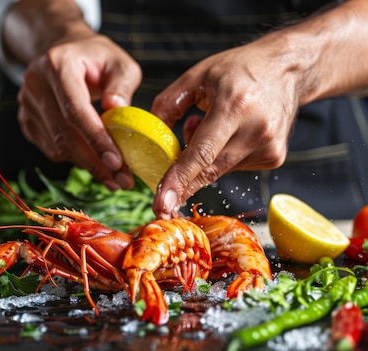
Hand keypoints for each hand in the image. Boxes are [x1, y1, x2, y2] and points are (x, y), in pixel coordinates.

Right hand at [17, 33, 141, 189]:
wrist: (64, 50)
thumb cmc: (95, 58)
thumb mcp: (119, 62)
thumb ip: (122, 85)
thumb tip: (118, 110)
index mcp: (57, 64)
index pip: (75, 109)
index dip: (96, 139)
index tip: (116, 162)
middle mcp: (35, 83)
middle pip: (64, 133)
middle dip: (94, 161)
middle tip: (120, 180)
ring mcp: (26, 103)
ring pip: (57, 146)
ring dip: (86, 165)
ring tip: (112, 176)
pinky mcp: (26, 120)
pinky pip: (50, 148)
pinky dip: (74, 159)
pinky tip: (93, 160)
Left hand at [151, 39, 299, 217]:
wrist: (288, 68)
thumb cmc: (240, 68)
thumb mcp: (197, 75)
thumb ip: (168, 103)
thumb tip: (148, 136)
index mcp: (235, 105)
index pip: (201, 152)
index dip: (179, 180)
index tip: (162, 203)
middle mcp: (257, 130)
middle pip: (210, 170)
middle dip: (182, 188)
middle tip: (161, 205)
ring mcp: (270, 147)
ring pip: (219, 170)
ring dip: (202, 159)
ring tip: (207, 124)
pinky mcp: (274, 158)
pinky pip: (233, 167)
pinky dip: (220, 157)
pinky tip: (226, 133)